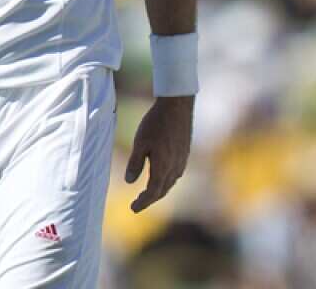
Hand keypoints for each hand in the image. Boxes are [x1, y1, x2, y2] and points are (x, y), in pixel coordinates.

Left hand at [126, 95, 193, 212]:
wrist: (178, 106)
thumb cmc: (156, 122)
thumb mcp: (140, 142)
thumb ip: (135, 163)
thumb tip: (129, 182)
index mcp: (163, 166)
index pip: (153, 192)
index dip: (143, 202)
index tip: (132, 209)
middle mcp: (175, 166)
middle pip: (163, 190)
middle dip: (150, 200)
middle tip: (137, 205)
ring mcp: (182, 160)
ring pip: (171, 183)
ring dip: (159, 191)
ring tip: (148, 194)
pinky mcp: (185, 153)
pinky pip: (176, 174)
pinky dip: (167, 181)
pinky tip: (162, 177)